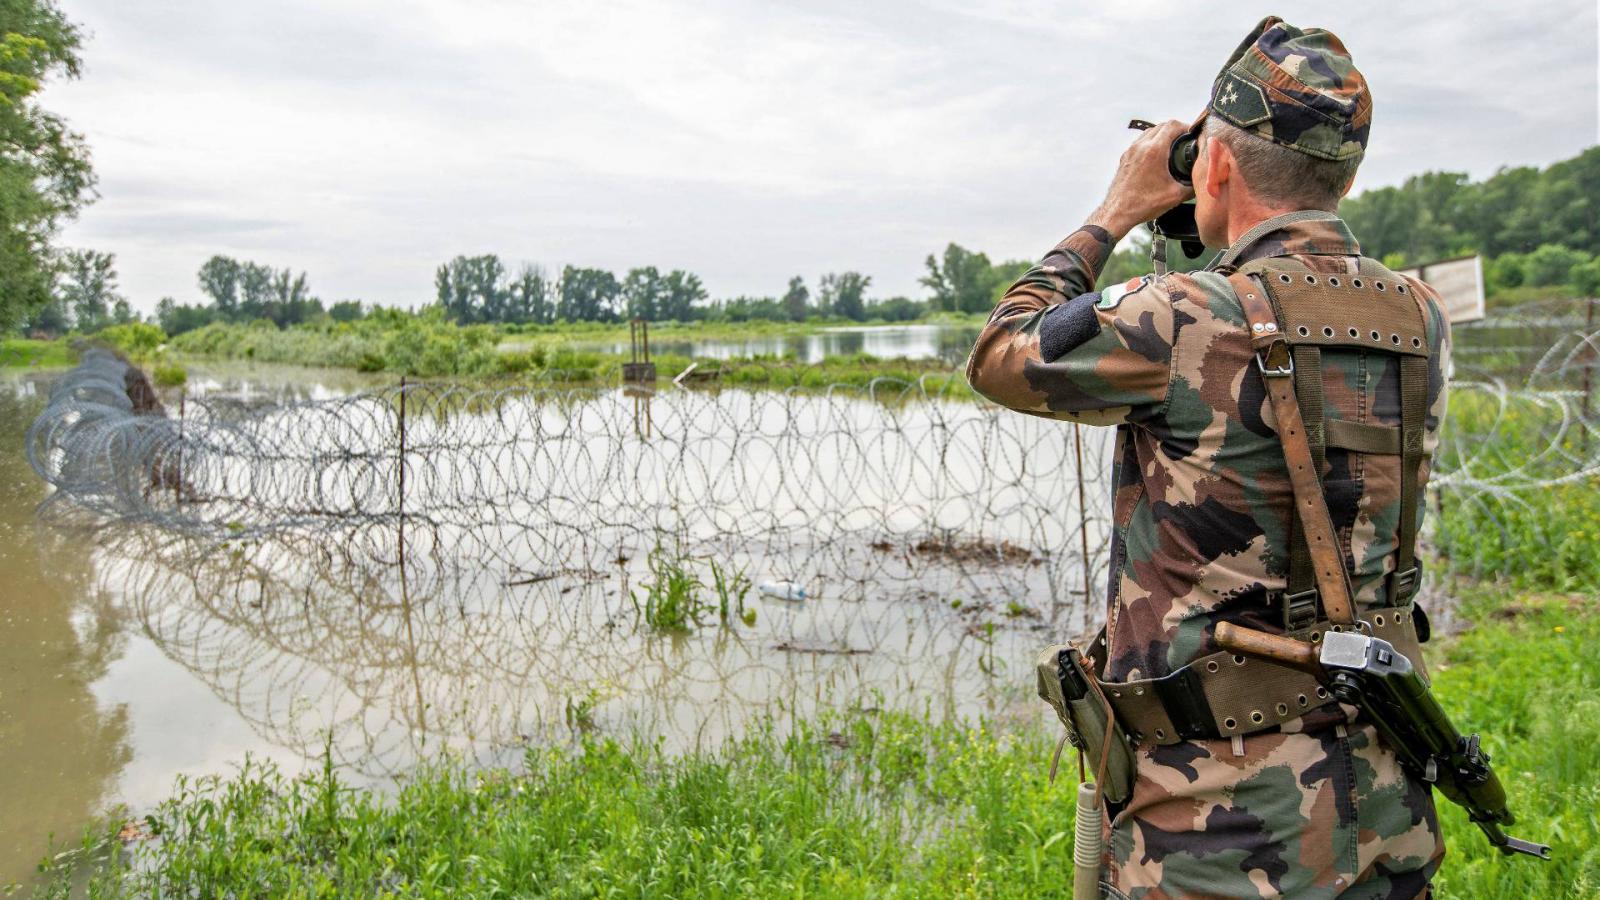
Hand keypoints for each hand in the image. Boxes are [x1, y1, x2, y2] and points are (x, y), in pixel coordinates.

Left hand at [1089, 120, 1195, 239]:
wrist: (1118, 213)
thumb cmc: (1141, 204)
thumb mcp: (1175, 195)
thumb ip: (1192, 185)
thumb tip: (1202, 181)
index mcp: (1153, 151)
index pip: (1172, 125)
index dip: (1186, 126)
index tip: (1191, 134)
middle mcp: (1140, 147)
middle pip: (1161, 126)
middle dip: (1175, 130)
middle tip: (1184, 139)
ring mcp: (1130, 152)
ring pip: (1149, 132)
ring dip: (1162, 135)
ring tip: (1172, 146)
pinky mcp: (1125, 158)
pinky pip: (1140, 142)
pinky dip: (1151, 143)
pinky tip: (1157, 156)